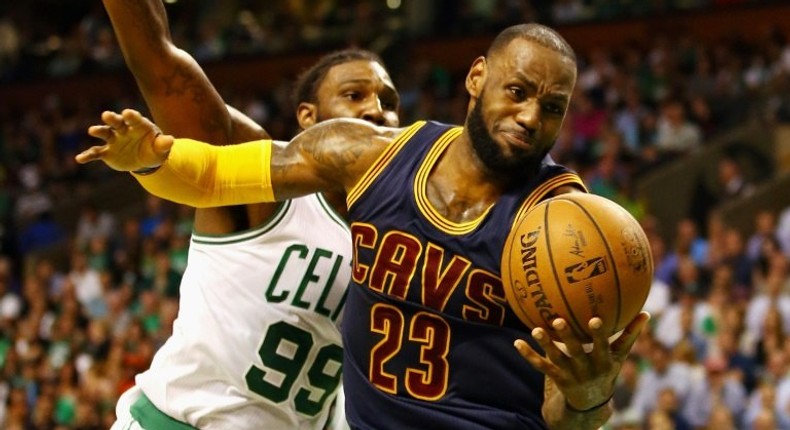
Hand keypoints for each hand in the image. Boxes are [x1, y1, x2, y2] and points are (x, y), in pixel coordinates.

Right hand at [78, 109, 173, 170]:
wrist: (146, 161)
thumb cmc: (155, 150)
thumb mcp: (162, 148)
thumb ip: (164, 144)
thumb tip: (170, 140)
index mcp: (139, 126)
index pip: (135, 119)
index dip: (131, 116)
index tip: (128, 113)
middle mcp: (124, 130)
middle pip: (117, 122)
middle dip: (112, 118)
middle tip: (106, 115)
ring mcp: (114, 140)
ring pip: (105, 133)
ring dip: (99, 131)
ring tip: (92, 130)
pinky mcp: (107, 152)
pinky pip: (96, 152)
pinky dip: (87, 155)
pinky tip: (80, 159)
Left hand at [514, 312, 649, 410]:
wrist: (590, 402)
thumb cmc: (606, 369)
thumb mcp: (619, 356)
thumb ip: (630, 334)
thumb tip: (647, 312)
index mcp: (603, 361)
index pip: (602, 346)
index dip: (598, 334)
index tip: (594, 319)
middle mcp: (586, 368)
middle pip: (576, 352)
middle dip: (568, 337)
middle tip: (559, 320)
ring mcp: (570, 374)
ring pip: (556, 358)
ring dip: (545, 344)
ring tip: (535, 329)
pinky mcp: (555, 377)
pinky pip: (540, 366)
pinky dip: (528, 355)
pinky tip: (517, 342)